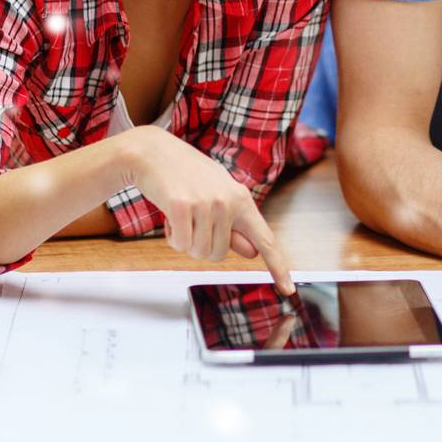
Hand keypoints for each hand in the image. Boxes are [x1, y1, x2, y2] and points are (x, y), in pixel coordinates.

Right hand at [121, 125, 295, 294]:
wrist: (154, 153)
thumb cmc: (187, 175)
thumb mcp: (217, 195)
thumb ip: (235, 224)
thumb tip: (252, 251)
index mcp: (241, 199)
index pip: (265, 239)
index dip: (277, 266)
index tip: (288, 289)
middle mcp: (227, 201)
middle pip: (219, 255)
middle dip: (202, 247)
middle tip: (192, 222)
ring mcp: (205, 203)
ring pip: (199, 252)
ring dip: (185, 242)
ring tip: (181, 216)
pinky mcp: (181, 206)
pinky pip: (179, 244)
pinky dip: (171, 236)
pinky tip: (169, 215)